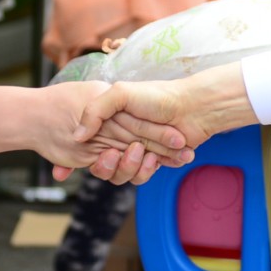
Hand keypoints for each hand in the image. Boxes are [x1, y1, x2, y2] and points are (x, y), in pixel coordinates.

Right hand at [36, 83, 188, 186]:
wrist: (193, 108)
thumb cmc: (157, 97)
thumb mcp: (120, 93)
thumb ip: (95, 111)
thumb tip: (78, 137)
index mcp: (110, 124)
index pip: (91, 149)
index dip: (94, 157)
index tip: (107, 152)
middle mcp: (121, 139)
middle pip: (106, 167)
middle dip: (115, 165)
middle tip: (130, 150)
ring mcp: (138, 151)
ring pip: (123, 175)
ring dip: (133, 168)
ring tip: (147, 153)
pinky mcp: (154, 161)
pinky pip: (142, 176)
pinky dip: (149, 170)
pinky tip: (157, 158)